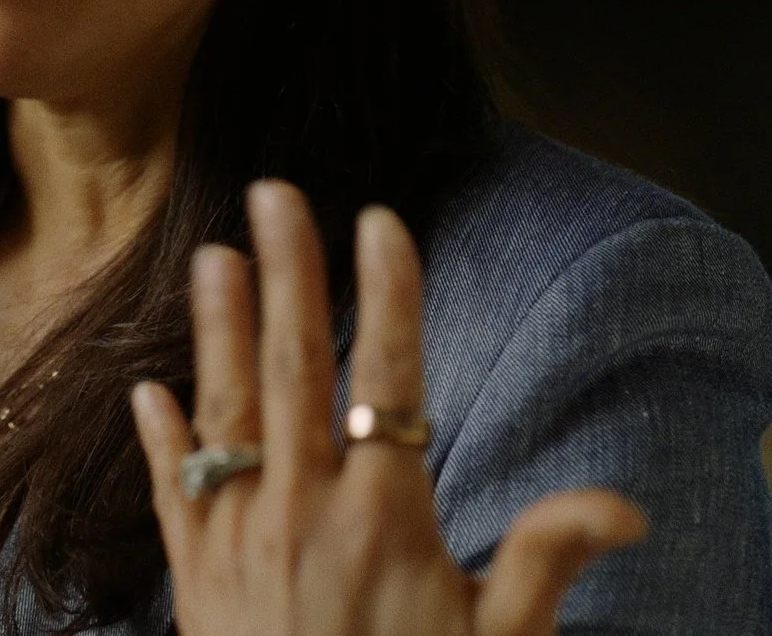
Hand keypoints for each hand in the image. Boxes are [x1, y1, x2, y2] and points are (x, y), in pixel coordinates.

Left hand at [128, 181, 646, 635]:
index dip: (391, 296)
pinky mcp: (195, 583)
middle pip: (294, 368)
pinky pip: (173, 493)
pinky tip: (146, 387)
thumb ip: (545, 563)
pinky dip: (160, 437)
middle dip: (291, 273)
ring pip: (225, 412)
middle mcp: (303, 514)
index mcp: (384, 520)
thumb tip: (625, 507)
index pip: (389, 381)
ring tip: (215, 255)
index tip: (382, 217)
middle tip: (276, 189)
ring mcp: (239, 543)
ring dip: (217, 329)